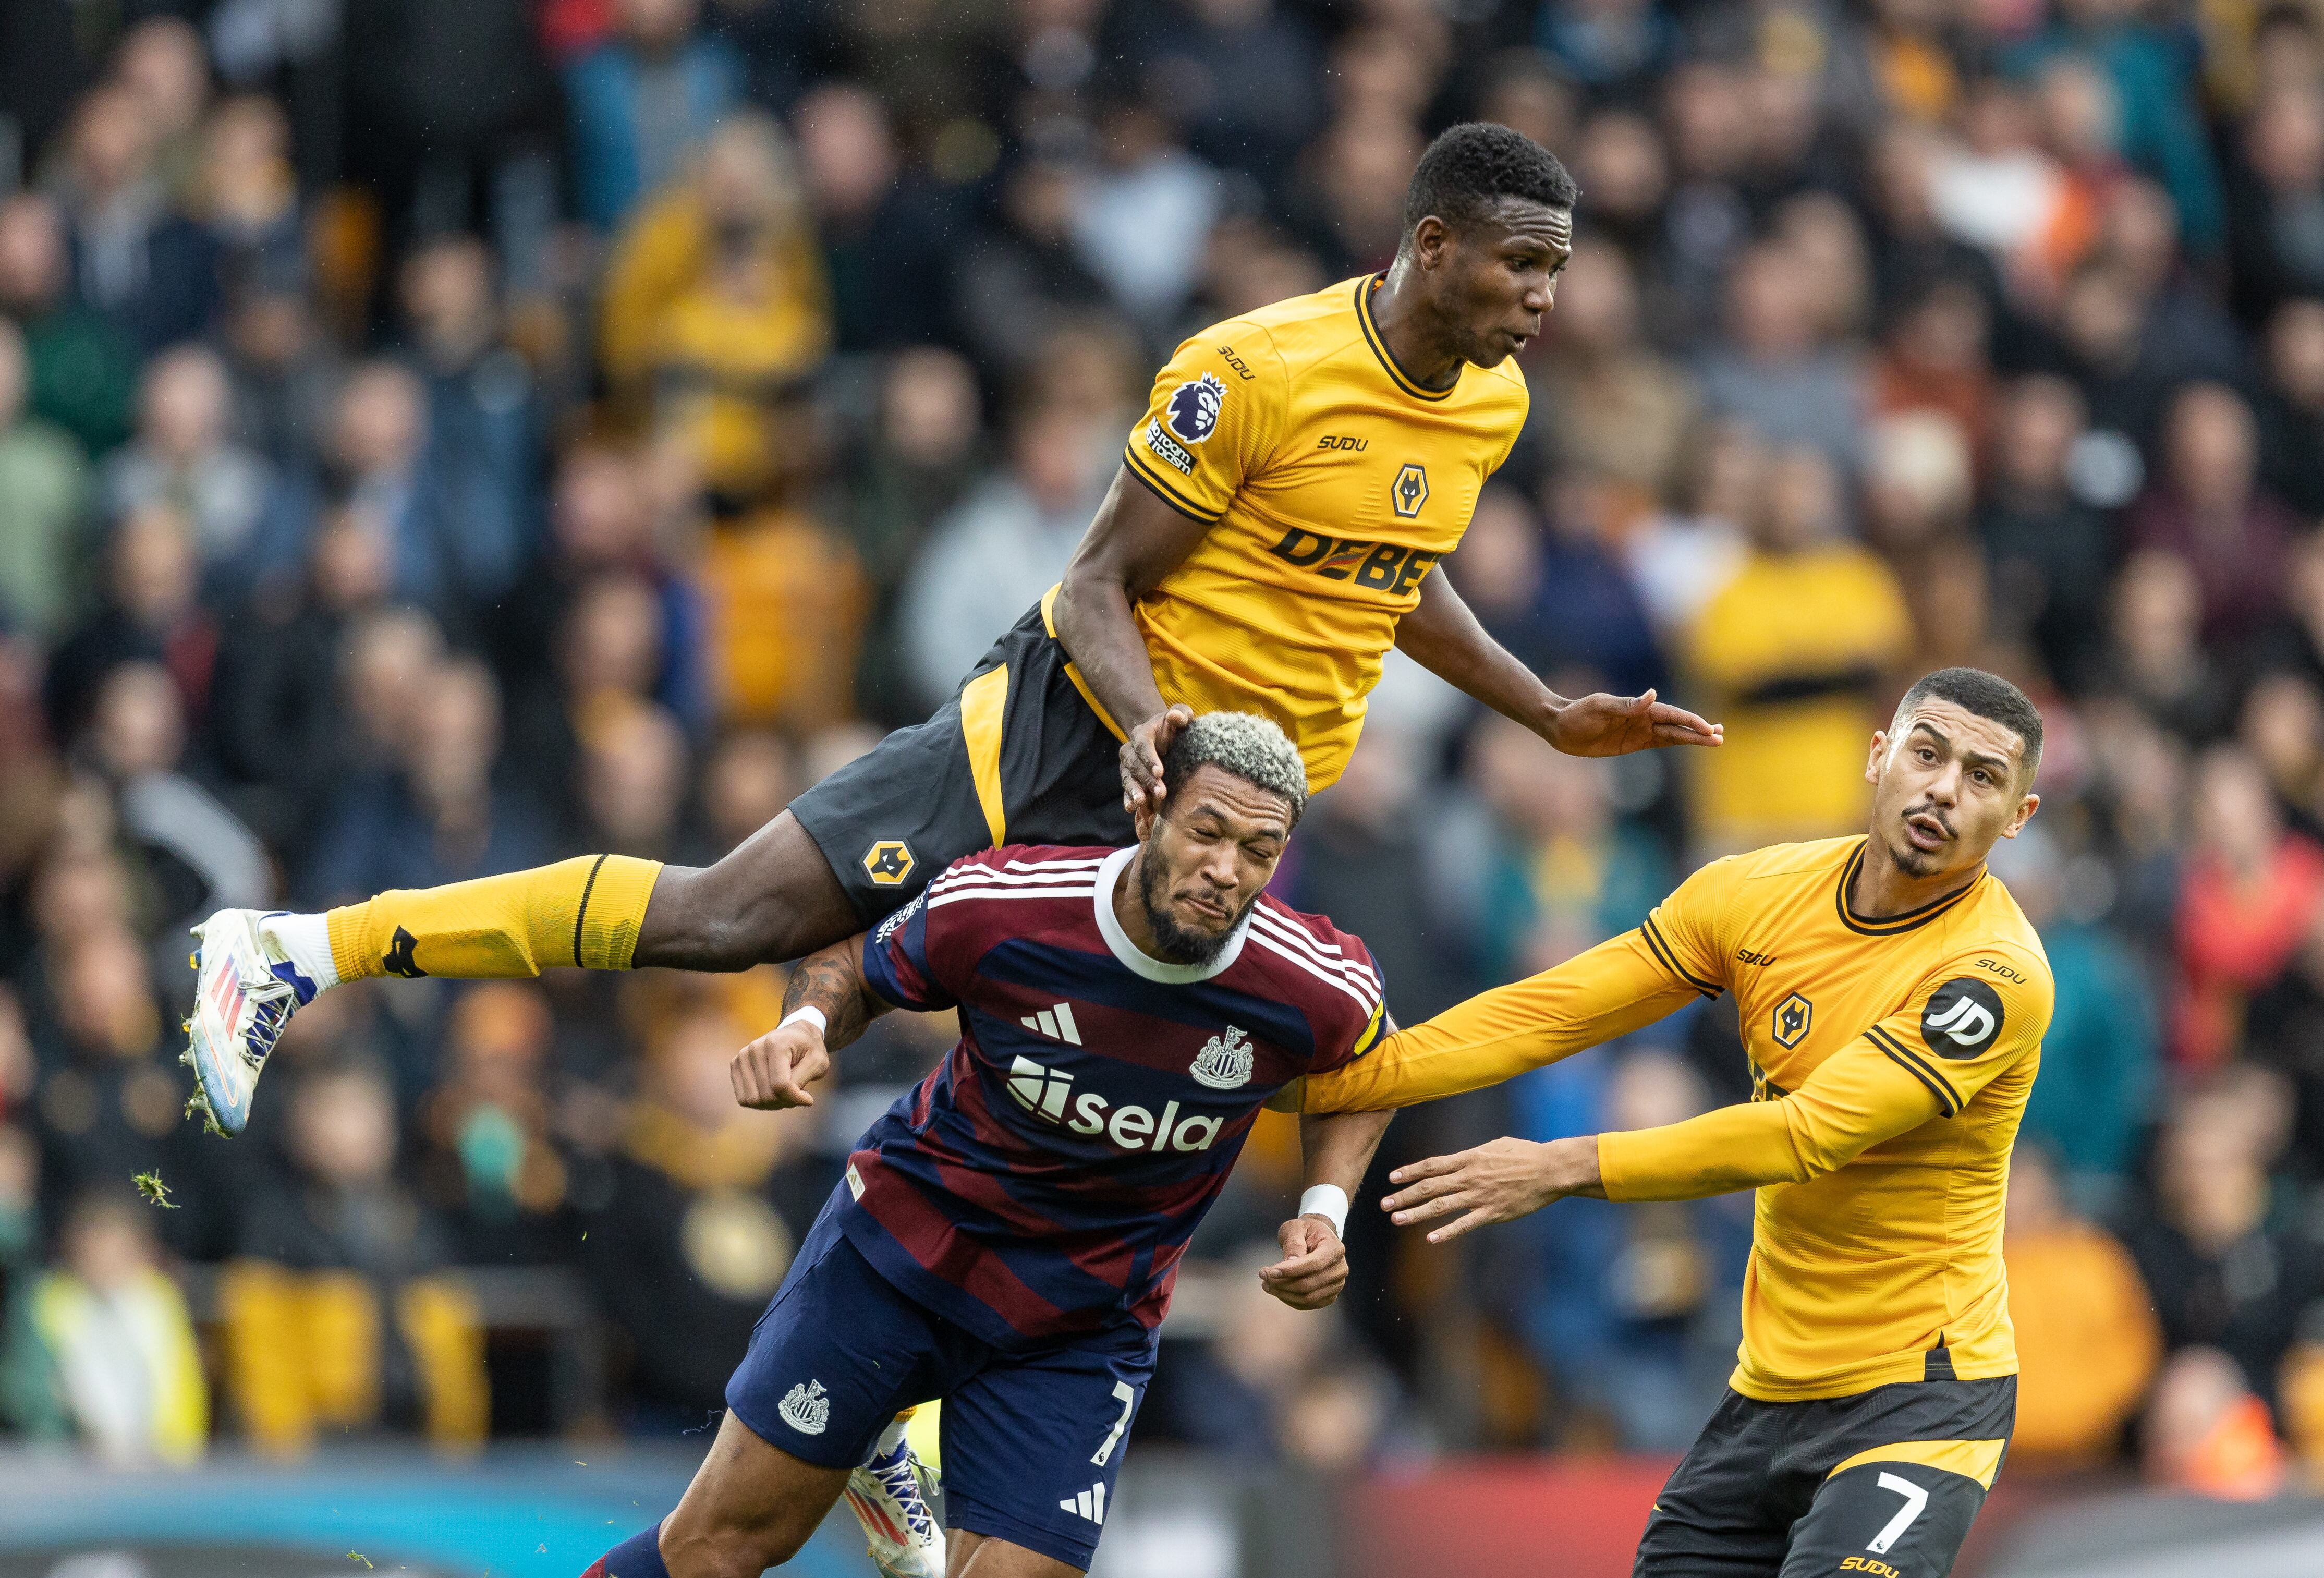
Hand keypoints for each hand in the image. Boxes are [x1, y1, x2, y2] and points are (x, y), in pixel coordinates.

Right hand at [730, 1019, 831, 1109]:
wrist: (796, 1035)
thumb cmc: (810, 1049)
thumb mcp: (818, 1062)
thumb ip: (803, 1081)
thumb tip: (796, 1100)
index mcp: (775, 1044)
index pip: (780, 1085)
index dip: (795, 1098)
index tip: (809, 1098)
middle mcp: (754, 1048)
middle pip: (766, 1095)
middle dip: (785, 1101)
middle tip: (797, 1093)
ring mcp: (742, 1057)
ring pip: (753, 1100)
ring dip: (772, 1103)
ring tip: (785, 1092)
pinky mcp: (735, 1066)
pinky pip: (743, 1098)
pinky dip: (760, 1102)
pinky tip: (772, 1092)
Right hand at [1120, 702, 1193, 817]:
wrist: (1164, 737)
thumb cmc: (1175, 727)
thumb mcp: (1181, 715)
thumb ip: (1181, 713)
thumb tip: (1175, 716)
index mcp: (1142, 733)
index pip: (1143, 744)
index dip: (1149, 758)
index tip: (1160, 772)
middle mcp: (1131, 750)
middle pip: (1135, 764)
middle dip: (1147, 779)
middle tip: (1161, 792)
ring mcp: (1128, 766)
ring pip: (1128, 778)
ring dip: (1134, 790)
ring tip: (1141, 802)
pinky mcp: (1130, 779)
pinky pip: (1126, 789)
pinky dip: (1128, 799)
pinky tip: (1131, 808)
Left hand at [1258, 1213, 1348, 1309]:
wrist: (1316, 1240)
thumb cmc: (1304, 1231)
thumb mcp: (1296, 1228)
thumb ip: (1294, 1243)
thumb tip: (1291, 1261)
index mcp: (1335, 1248)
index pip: (1314, 1264)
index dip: (1292, 1270)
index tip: (1270, 1271)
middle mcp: (1340, 1269)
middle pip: (1309, 1284)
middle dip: (1282, 1283)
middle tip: (1263, 1275)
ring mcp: (1336, 1285)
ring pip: (1307, 1298)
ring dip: (1283, 1293)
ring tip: (1266, 1283)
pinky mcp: (1329, 1296)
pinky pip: (1307, 1304)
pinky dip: (1289, 1299)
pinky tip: (1276, 1290)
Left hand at [1381, 1137, 1587, 1243]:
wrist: (1549, 1170)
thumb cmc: (1525, 1154)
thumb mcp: (1495, 1146)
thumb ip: (1473, 1155)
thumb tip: (1459, 1159)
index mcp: (1469, 1159)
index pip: (1432, 1165)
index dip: (1410, 1172)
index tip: (1392, 1178)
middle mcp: (1469, 1177)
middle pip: (1429, 1186)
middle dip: (1404, 1195)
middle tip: (1384, 1203)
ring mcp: (1479, 1196)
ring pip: (1441, 1205)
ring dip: (1416, 1213)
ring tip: (1396, 1219)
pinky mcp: (1492, 1213)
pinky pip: (1465, 1224)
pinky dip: (1447, 1232)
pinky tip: (1430, 1238)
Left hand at [1544, 690, 1721, 756]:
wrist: (1558, 726)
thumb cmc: (1576, 713)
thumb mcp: (1599, 707)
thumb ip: (1625, 704)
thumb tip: (1652, 695)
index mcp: (1638, 708)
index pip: (1671, 715)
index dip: (1691, 722)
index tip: (1709, 730)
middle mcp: (1643, 718)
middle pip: (1677, 725)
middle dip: (1699, 732)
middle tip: (1721, 737)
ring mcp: (1639, 731)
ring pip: (1673, 735)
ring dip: (1693, 738)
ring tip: (1715, 741)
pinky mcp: (1631, 744)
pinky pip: (1659, 743)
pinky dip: (1676, 742)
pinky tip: (1689, 743)